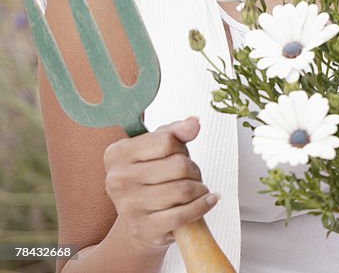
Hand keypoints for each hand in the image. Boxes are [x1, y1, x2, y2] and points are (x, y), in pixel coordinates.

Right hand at [102, 117, 218, 252]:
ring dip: (199, 189)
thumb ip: (176, 132)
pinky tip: (208, 200)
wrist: (141, 222)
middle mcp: (118, 180)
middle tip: (192, 176)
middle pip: (178, 166)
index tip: (180, 155)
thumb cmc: (152, 178)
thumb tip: (193, 122)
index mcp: (117, 154)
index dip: (181, 148)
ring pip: (183, 190)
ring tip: (197, 189)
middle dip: (193, 170)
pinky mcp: (144, 229)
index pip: (166, 141)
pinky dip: (202, 206)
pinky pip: (183, 215)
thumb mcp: (159, 149)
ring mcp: (129, 206)